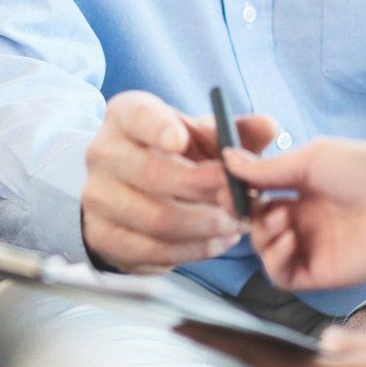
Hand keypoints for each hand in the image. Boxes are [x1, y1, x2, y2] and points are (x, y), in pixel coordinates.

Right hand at [81, 91, 277, 272]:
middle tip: (237, 197)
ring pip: (157, 218)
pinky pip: (154, 251)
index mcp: (126, 115)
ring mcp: (97, 198)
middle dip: (203, 188)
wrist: (134, 191)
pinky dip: (194, 250)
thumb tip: (268, 127)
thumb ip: (235, 131)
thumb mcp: (202, 135)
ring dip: (206, 225)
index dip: (159, 129)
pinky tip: (217, 241)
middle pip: (152, 174)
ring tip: (235, 223)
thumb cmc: (175, 155)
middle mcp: (104, 153)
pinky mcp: (104, 237)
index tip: (183, 141)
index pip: (137, 116)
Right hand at [223, 138, 365, 289]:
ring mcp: (313, 246)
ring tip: (281, 220)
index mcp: (307, 188)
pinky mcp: (319, 273)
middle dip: (249, 214)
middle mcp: (308, 218)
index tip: (230, 186)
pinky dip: (274, 260)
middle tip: (251, 205)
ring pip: (265, 250)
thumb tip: (228, 158)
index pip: (263, 194)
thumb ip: (268, 168)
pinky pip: (281, 275)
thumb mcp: (312, 159)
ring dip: (262, 235)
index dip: (244, 193)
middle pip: (259, 224)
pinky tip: (287, 239)